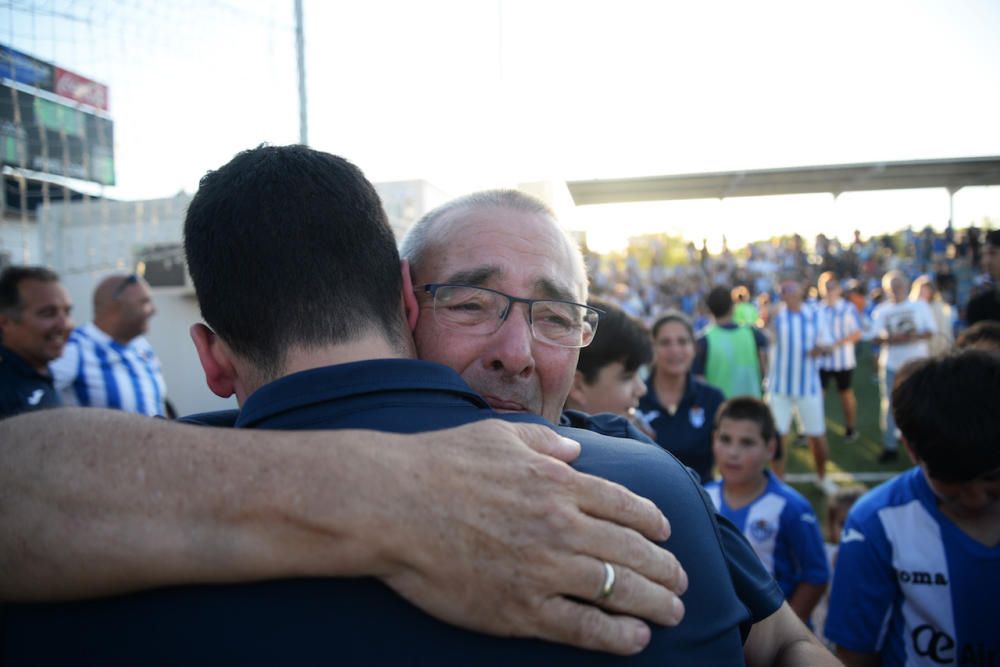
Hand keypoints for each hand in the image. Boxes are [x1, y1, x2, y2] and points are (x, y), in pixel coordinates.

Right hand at [377, 420, 686, 654]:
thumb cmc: (439, 463)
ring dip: (654, 603)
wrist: (392, 504)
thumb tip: (575, 451)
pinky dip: (615, 635)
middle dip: (666, 569)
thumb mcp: (497, 434)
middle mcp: (561, 524)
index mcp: (558, 482)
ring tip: (673, 612)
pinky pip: (582, 627)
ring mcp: (543, 569)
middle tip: (682, 582)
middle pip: (632, 551)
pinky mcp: (520, 609)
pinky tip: (636, 639)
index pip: (624, 506)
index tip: (666, 535)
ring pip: (618, 589)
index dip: (653, 523)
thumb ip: (543, 442)